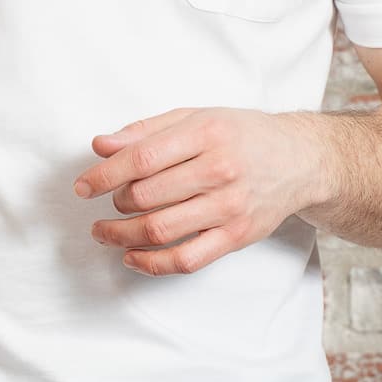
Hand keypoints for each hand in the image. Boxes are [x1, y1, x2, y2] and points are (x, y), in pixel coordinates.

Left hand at [73, 106, 324, 274]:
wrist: (299, 160)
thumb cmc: (241, 135)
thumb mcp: (196, 117)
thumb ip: (146, 131)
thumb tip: (100, 146)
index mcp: (206, 133)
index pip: (142, 158)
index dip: (104, 175)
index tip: (82, 186)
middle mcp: (219, 169)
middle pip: (146, 196)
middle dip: (115, 203)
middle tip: (107, 203)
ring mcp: (229, 206)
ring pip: (160, 230)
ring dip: (121, 235)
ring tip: (104, 231)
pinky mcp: (236, 236)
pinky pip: (186, 259)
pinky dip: (151, 263)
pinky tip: (131, 256)